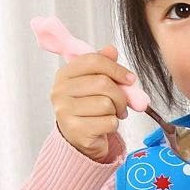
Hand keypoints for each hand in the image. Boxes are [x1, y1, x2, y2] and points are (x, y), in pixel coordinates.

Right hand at [50, 45, 135, 162]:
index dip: (116, 69)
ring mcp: (65, 111)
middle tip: (122, 103)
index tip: (130, 79)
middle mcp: (60, 91)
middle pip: (103, 83)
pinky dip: (113, 125)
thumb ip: (102, 65)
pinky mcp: (75, 130)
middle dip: (120, 94)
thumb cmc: (89, 108)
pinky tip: (104, 126)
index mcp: (64, 75)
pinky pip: (108, 122)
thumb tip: (111, 50)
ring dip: (116, 111)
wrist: (79, 139)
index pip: (93, 61)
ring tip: (111, 114)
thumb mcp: (93, 83)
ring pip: (107, 103)